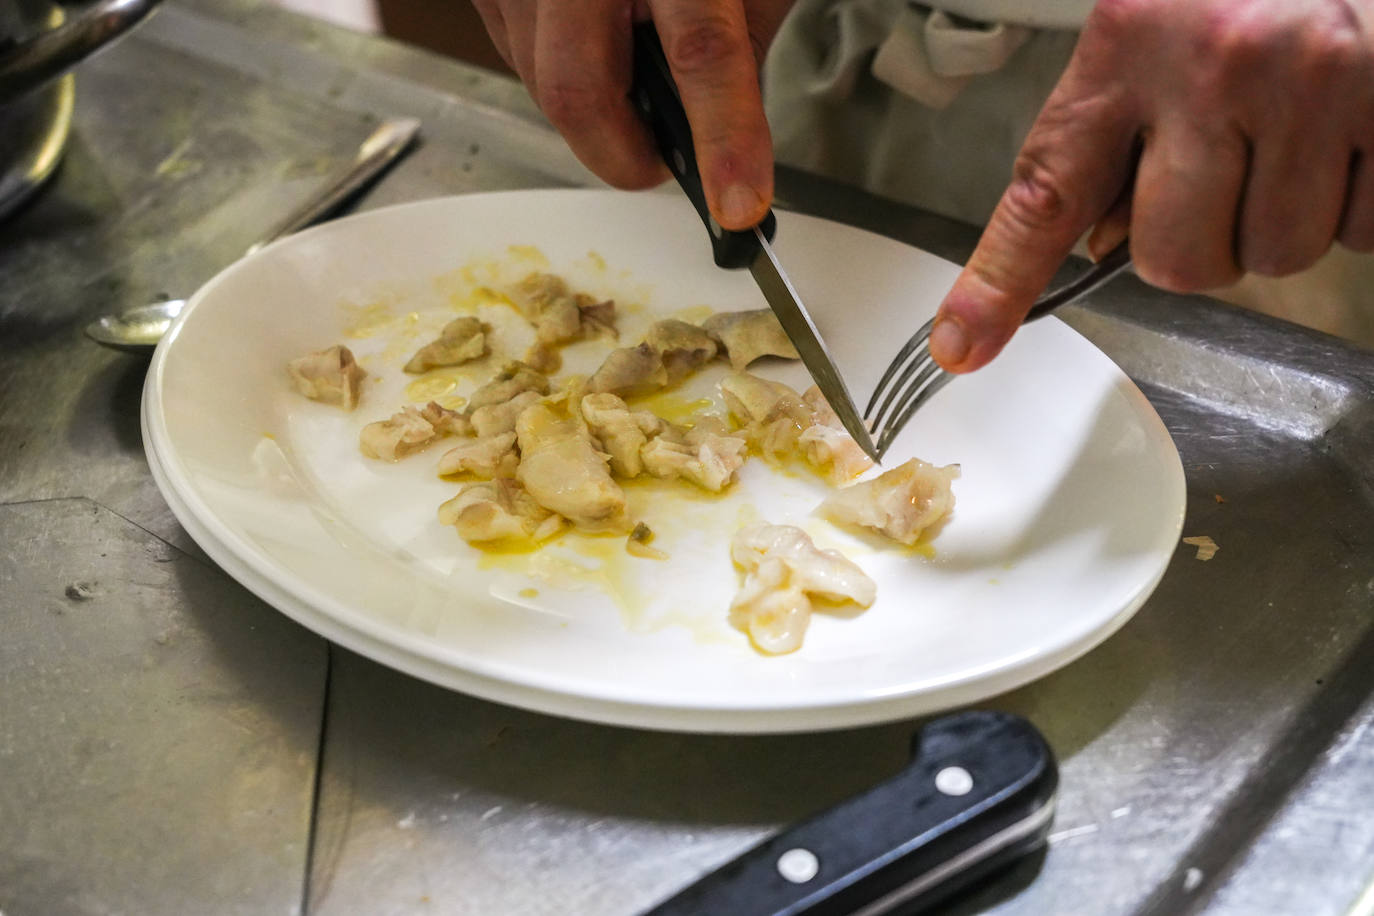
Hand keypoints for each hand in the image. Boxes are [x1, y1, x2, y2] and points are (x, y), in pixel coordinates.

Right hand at [471, 0, 794, 229]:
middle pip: (578, 92)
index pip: (700, 51)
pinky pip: (518, 56)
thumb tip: (726, 141)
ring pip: (542, 85)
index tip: (738, 203)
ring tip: (631, 64)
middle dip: (624, 154)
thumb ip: (740, 45)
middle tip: (664, 165)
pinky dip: (561, 71)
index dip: (723, 137)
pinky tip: (593, 34)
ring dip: (595, 108)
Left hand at [930, 0, 1373, 372]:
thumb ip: (1107, 145)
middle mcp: (1215, 64)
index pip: (1047, 195)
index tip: (960, 347)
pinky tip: (1342, 137)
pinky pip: (1359, 233)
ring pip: (1275, 256)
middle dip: (1199, 241)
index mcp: (1126, 47)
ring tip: (1291, 138)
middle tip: (1224, 170)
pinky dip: (1352, 206)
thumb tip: (1099, 254)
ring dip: (1280, 222)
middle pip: (1178, 261)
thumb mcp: (1144, 39)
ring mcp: (1314, 83)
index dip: (998, 285)